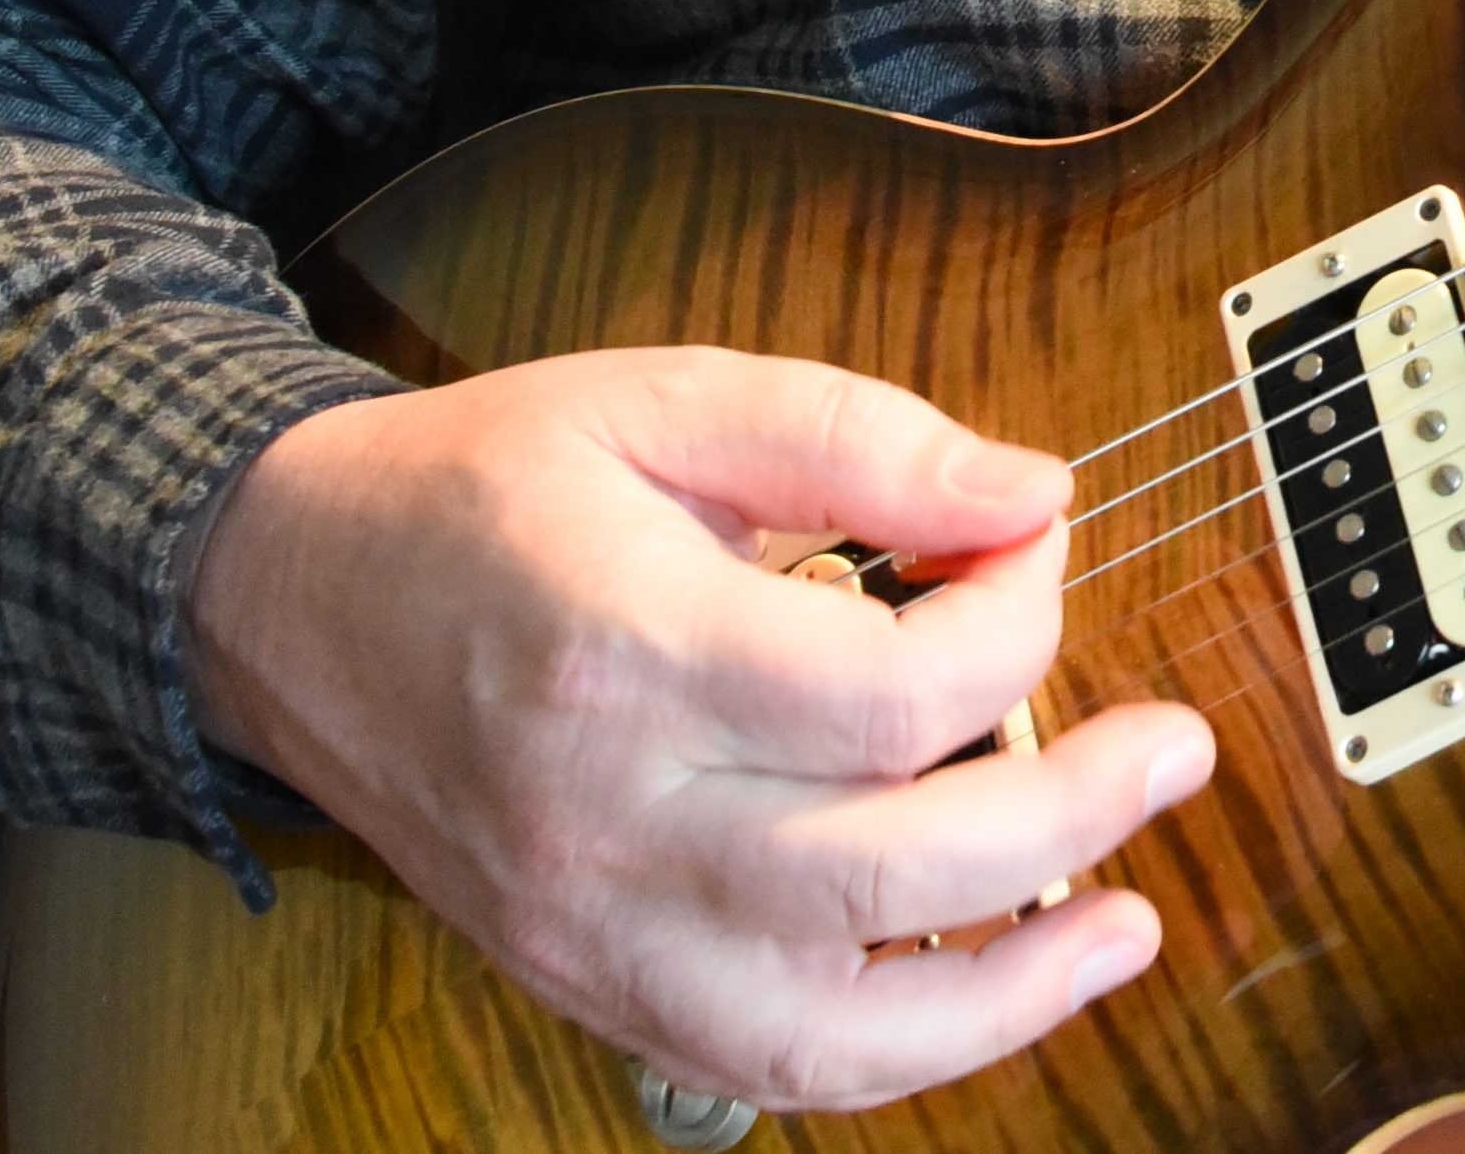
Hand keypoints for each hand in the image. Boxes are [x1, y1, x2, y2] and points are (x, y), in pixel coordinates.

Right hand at [182, 347, 1214, 1113]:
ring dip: (1007, 994)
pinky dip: (895, 1057)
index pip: (890, 697)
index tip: (1031, 547)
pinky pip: (759, 1068)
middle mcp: (609, 819)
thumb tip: (1034, 492)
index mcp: (630, 652)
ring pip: (828, 1028)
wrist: (289, 593)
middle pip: (886, 867)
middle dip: (1071, 813)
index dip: (1013, 620)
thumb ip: (860, 437)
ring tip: (1127, 924)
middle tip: (1175, 749)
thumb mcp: (668, 395)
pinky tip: (990, 994)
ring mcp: (591, 927)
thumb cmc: (486, 484)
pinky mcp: (584, 982)